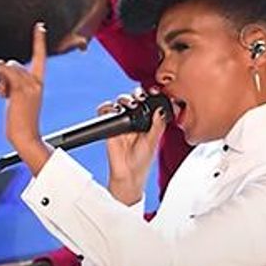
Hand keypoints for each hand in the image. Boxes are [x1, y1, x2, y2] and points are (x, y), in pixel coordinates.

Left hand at [0, 22, 51, 173]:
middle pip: (15, 63)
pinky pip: (7, 74)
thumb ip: (12, 81)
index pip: (40, 57)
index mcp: (38, 82)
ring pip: (10, 67)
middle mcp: (37, 82)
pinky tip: (1, 94)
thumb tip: (1, 65)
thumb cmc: (20, 118)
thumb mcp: (16, 96)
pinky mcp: (21, 91)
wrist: (25, 135)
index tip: (39, 26)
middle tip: (3, 92)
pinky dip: (1, 80)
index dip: (39, 41)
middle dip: (4, 73)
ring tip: (2, 95)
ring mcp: (30, 86)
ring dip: (1, 79)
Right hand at [100, 88, 167, 204]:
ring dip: (124, 99)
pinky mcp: (110, 126)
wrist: (128, 173)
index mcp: (148, 120)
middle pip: (134, 98)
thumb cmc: (142, 159)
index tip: (154, 91)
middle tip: (139, 98)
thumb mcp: (154, 141)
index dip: (150, 94)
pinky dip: (106, 107)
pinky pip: (105, 112)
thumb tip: (160, 109)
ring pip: (120, 102)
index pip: (149, 101)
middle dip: (136, 94)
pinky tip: (113, 110)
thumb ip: (157, 125)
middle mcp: (135, 118)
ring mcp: (122, 121)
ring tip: (128, 105)